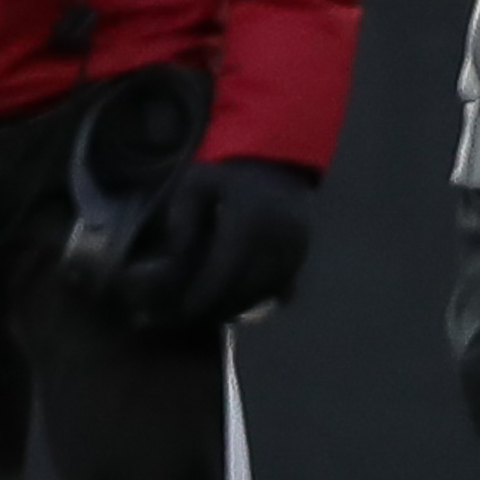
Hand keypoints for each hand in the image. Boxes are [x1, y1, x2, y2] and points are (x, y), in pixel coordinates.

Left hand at [123, 159, 317, 329]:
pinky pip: (282, 286)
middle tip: (192, 317)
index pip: (224, 271)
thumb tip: (176, 258)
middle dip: (218, 308)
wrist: (277, 161)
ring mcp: (296, 247)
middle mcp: (277, 238)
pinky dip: (259, 298)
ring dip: (238, 306)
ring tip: (211, 313)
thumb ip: (182, 219)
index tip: (183, 310)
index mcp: (249, 221)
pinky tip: (237, 302)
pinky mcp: (303, 253)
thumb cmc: (229, 175)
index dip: (203, 295)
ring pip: (265, 292)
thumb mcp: (195, 184)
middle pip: (246, 288)